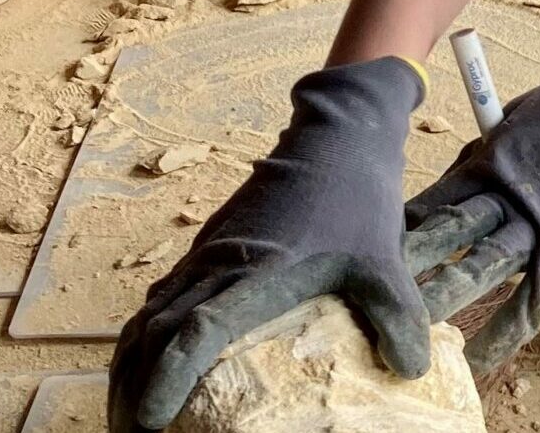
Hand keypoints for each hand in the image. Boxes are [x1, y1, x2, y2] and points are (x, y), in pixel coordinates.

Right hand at [108, 57, 429, 431]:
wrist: (337, 134)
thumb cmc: (357, 197)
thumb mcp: (384, 260)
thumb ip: (396, 315)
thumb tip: (411, 371)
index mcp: (257, 273)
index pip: (194, 333)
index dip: (167, 378)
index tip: (151, 421)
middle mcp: (219, 264)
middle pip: (153, 334)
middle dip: (133, 390)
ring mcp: (208, 253)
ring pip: (148, 316)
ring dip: (130, 366)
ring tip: (128, 416)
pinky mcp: (209, 245)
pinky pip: (160, 298)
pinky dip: (142, 337)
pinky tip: (146, 364)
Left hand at [403, 33, 539, 371]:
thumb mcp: (520, 114)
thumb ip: (490, 149)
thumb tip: (465, 172)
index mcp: (490, 158)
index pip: (436, 200)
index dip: (408, 225)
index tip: (382, 246)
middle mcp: (505, 197)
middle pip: (449, 236)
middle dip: (412, 265)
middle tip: (375, 293)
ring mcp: (536, 228)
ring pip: (481, 268)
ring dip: (446, 298)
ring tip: (411, 328)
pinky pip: (531, 299)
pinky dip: (506, 330)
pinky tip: (479, 357)